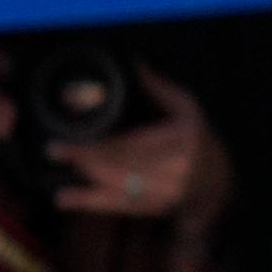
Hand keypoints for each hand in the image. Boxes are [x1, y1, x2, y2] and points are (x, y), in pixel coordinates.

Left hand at [53, 66, 228, 221]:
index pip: (134, 143)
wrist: (215, 180)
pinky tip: (63, 198)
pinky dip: (88, 202)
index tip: (72, 136)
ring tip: (58, 165)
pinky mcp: (153, 207)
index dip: (100, 143)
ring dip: (84, 176)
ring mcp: (165, 191)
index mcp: (181, 139)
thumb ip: (159, 88)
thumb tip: (134, 64)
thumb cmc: (196, 138)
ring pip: (117, 185)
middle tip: (56, 149)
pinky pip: (117, 205)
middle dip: (86, 158)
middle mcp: (175, 168)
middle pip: (122, 164)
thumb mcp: (187, 108)